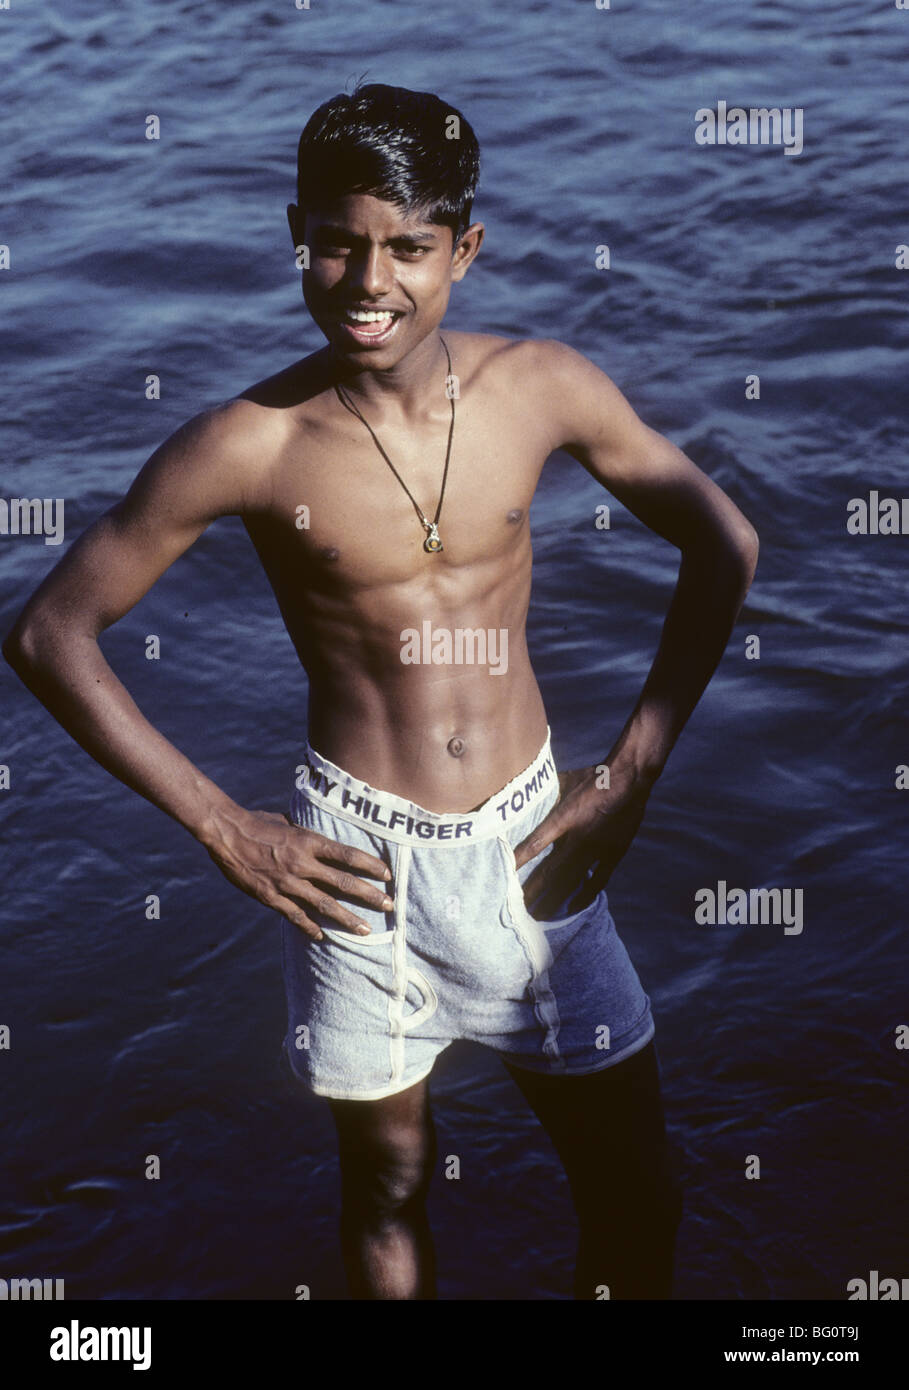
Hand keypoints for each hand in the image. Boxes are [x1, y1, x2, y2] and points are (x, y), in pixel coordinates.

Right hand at [201, 805, 393, 940]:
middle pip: (343, 883)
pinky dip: (310, 927)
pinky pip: (295, 916)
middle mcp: (302, 864)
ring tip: (366, 930)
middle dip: (369, 895)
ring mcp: (287, 883)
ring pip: (324, 905)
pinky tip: (323, 936)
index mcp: (308, 841)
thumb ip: (307, 834)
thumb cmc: (258, 822)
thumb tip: (321, 835)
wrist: (226, 833)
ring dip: (347, 918)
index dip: (370, 866)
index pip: (348, 855)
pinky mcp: (271, 897)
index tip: (387, 875)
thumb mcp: (288, 822)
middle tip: (389, 905)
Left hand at [513, 759, 655, 919]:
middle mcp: (579, 837)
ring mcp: (597, 849)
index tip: (503, 876)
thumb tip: (527, 793)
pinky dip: (584, 896)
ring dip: (554, 900)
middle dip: (534, 892)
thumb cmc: (596, 776)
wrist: (631, 778)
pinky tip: (572, 908)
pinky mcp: (614, 854)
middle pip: (551, 872)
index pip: (536, 843)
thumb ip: (547, 793)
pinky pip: (597, 881)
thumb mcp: (566, 781)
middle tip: (518, 910)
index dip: (519, 861)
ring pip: (571, 881)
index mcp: (565, 817)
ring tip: (540, 916)